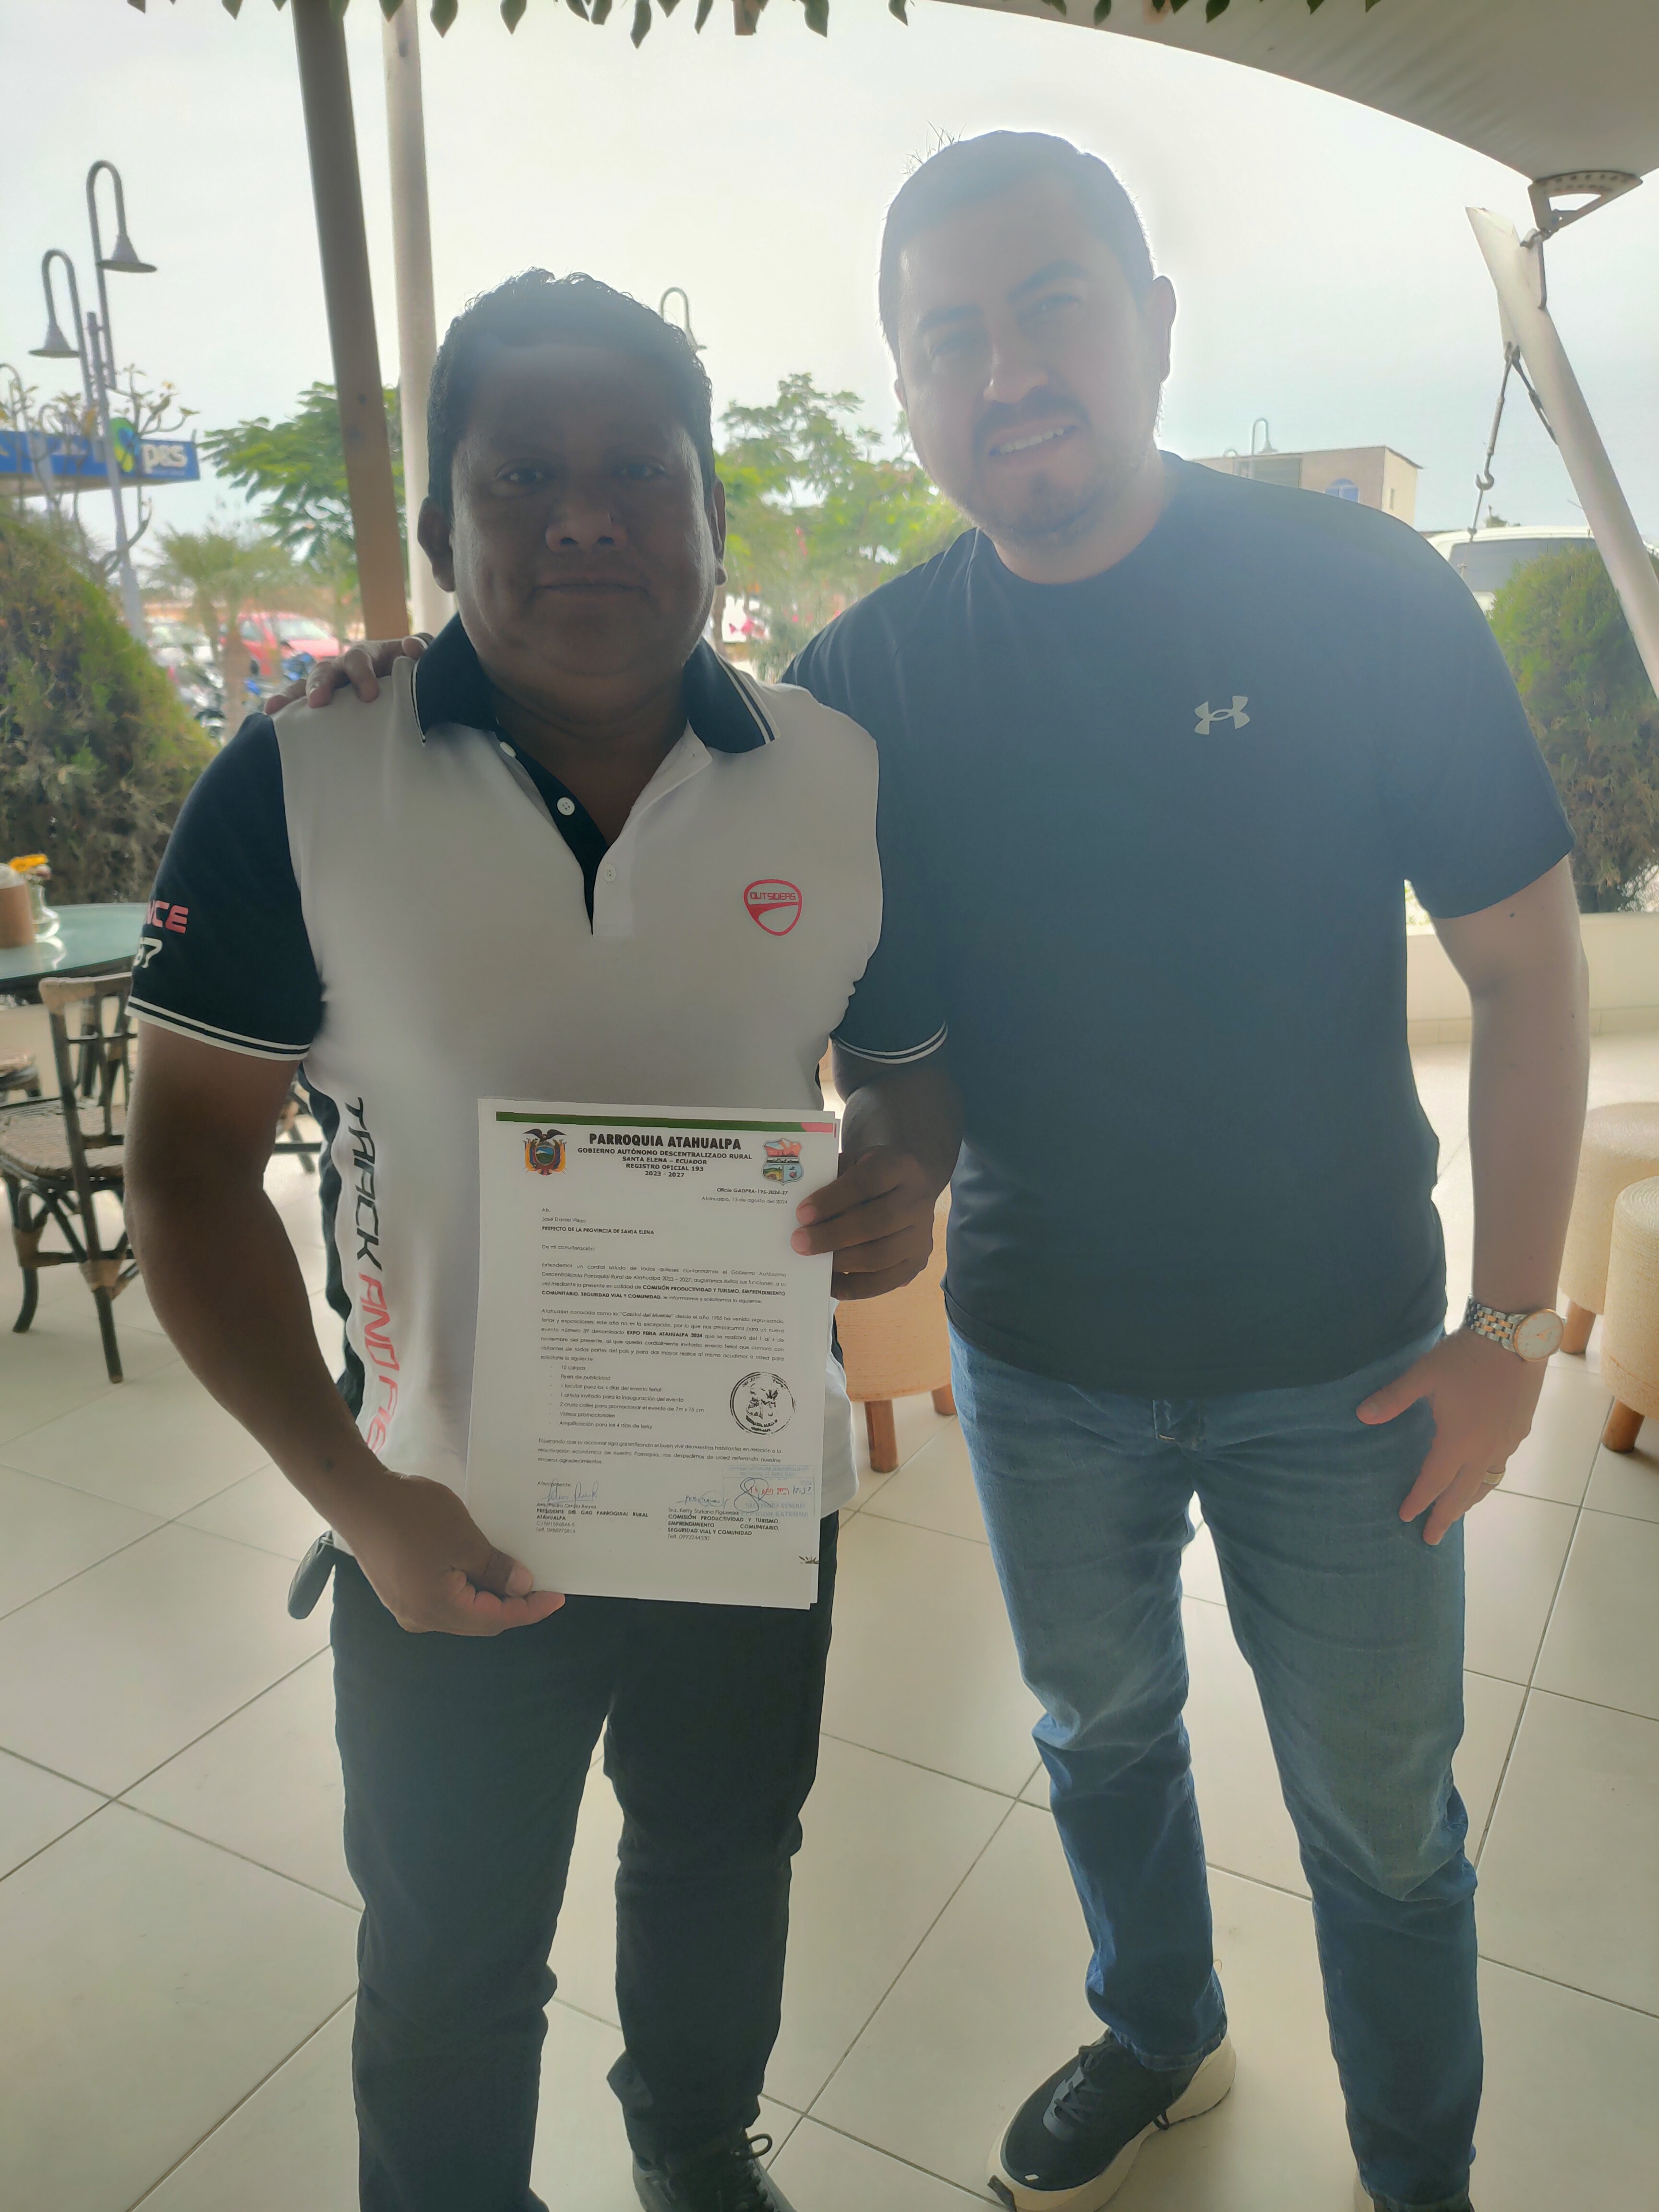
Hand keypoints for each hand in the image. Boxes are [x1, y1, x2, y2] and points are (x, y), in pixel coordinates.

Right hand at [263, 634, 430, 712]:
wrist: (410, 683)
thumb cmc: (413, 668)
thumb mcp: (421, 655)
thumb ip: (420, 648)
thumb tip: (412, 648)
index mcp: (366, 656)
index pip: (357, 659)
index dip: (361, 675)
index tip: (369, 696)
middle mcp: (342, 669)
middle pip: (325, 670)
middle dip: (319, 684)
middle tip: (318, 702)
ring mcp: (332, 687)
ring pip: (305, 687)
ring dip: (291, 697)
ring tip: (275, 711)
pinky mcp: (326, 706)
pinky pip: (301, 707)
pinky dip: (286, 711)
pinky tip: (270, 720)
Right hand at [336, 1467, 563, 1634]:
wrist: (357, 1496)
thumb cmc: (413, 1516)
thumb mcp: (464, 1539)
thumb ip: (494, 1569)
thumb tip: (521, 1587)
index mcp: (437, 1611)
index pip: (495, 1620)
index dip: (529, 1610)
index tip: (557, 1596)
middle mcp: (420, 1618)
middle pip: (477, 1618)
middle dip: (510, 1602)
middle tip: (540, 1581)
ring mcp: (406, 1605)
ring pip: (461, 1607)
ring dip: (488, 1592)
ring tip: (514, 1570)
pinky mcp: (399, 1589)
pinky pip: (443, 1594)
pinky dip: (467, 1584)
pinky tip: (481, 1564)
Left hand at [790, 1147, 939, 1300]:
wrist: (915, 1185)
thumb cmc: (874, 1175)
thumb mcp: (855, 1163)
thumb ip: (832, 1179)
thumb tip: (801, 1213)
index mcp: (900, 1167)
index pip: (867, 1182)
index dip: (833, 1199)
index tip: (802, 1214)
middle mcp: (918, 1201)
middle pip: (876, 1222)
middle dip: (833, 1236)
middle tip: (799, 1243)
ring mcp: (922, 1235)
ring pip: (882, 1255)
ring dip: (842, 1262)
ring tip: (811, 1263)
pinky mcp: (918, 1262)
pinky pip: (886, 1281)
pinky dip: (856, 1287)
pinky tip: (830, 1283)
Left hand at [1357, 1329, 1545, 1544]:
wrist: (1515, 1338)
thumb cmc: (1465, 1356)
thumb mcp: (1423, 1375)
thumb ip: (1393, 1398)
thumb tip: (1360, 1415)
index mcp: (1457, 1442)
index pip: (1433, 1482)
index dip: (1418, 1501)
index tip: (1405, 1518)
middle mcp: (1484, 1451)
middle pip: (1462, 1495)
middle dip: (1445, 1517)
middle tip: (1432, 1538)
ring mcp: (1507, 1442)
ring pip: (1485, 1483)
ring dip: (1468, 1501)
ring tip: (1456, 1513)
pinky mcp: (1521, 1430)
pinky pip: (1501, 1465)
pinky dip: (1487, 1479)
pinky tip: (1482, 1475)